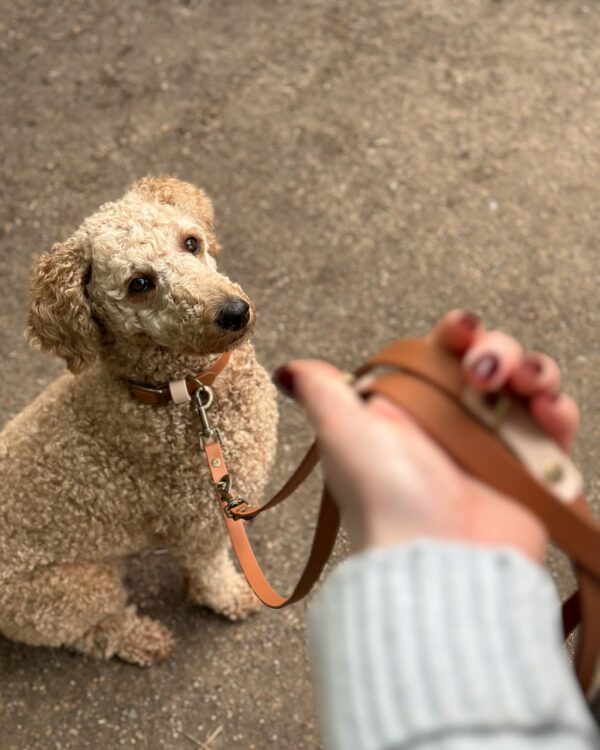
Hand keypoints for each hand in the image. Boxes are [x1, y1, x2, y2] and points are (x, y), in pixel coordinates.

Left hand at [273, 311, 578, 562]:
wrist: (438, 562)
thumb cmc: (387, 499)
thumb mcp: (342, 435)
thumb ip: (321, 392)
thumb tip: (290, 370)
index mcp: (411, 409)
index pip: (441, 353)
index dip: (456, 333)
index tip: (460, 330)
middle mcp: (452, 424)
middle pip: (489, 361)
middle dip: (497, 349)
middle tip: (486, 369)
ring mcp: (493, 446)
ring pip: (526, 386)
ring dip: (533, 371)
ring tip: (526, 384)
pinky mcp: (531, 471)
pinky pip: (554, 427)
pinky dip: (557, 412)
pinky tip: (547, 412)